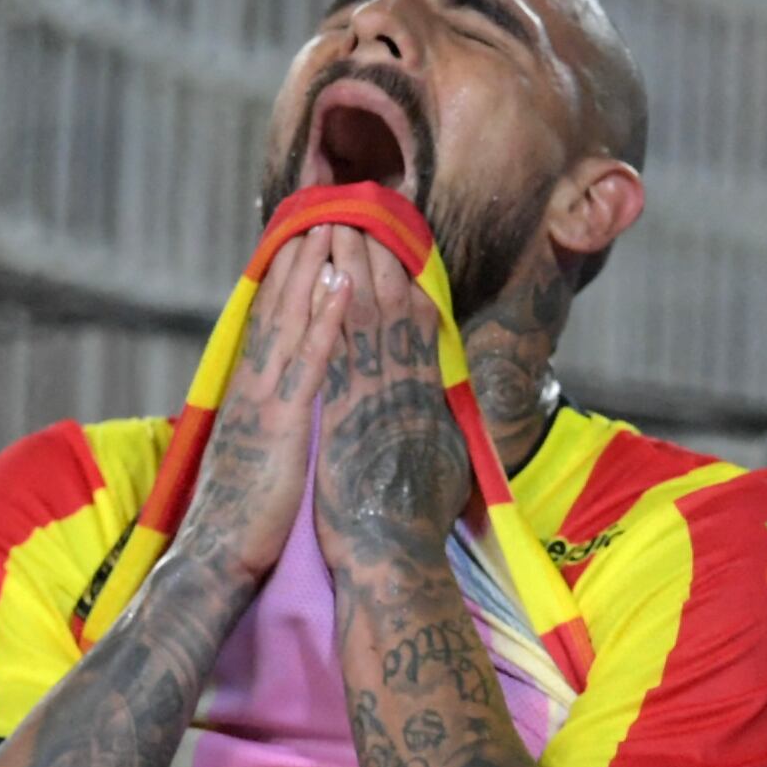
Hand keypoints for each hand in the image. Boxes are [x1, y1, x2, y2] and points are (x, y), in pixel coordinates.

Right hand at [177, 222, 352, 582]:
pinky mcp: (284, 419)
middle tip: (321, 211)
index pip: (265, 323)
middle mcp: (252, 383)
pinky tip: (344, 286)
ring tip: (334, 227)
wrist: (215, 551)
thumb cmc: (236, 513)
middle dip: (300, 259)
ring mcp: (266, 397)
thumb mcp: (250, 453)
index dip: (283, 280)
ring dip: (314, 271)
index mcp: (245, 392)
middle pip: (277, 308)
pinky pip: (311, 359)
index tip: (301, 241)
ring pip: (292, 320)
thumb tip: (271, 404)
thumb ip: (260, 421)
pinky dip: (327, 319)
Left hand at [314, 234, 468, 565]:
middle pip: (393, 305)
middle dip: (377, 255)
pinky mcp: (343, 410)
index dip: (408, 279)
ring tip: (337, 223)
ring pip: (363, 316)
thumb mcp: (440, 467)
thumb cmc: (415, 525)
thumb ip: (438, 432)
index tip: (398, 244)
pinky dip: (330, 307)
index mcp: (427, 399)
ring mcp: (374, 395)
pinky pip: (337, 344)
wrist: (393, 556)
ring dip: (350, 265)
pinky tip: (321, 276)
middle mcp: (404, 387)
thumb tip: (446, 416)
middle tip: (362, 211)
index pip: (421, 324)